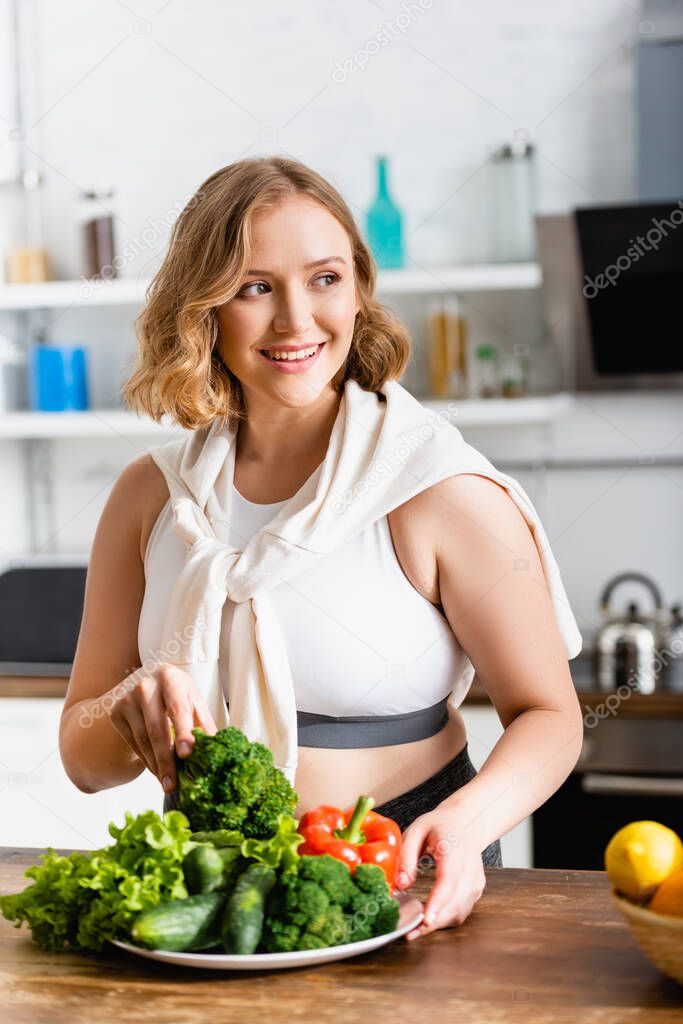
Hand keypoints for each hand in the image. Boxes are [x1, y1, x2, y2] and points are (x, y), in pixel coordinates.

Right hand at [104, 663, 216, 792]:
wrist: (149, 683)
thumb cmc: (178, 695)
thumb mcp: (194, 702)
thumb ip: (204, 724)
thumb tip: (216, 750)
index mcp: (170, 678)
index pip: (177, 709)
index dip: (183, 732)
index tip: (187, 754)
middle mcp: (145, 686)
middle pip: (157, 729)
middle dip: (166, 760)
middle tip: (173, 784)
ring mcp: (127, 700)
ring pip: (143, 740)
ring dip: (156, 765)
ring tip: (168, 782)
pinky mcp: (116, 713)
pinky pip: (133, 744)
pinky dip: (146, 760)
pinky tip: (157, 771)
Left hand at [394, 808, 485, 939]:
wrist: (466, 822)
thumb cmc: (438, 826)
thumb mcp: (416, 830)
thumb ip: (407, 855)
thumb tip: (401, 884)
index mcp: (454, 847)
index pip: (449, 878)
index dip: (438, 901)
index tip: (425, 919)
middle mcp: (470, 866)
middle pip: (455, 901)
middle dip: (434, 921)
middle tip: (410, 932)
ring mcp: (476, 880)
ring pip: (460, 911)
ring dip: (439, 924)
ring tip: (415, 929)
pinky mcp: (476, 890)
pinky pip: (462, 911)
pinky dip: (446, 919)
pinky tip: (429, 919)